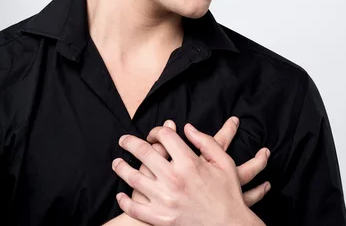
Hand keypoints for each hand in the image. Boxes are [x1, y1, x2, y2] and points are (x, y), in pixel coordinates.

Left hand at [113, 121, 265, 225]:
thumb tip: (187, 128)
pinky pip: (135, 209)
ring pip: (134, 179)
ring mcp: (165, 200)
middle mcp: (174, 179)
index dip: (157, 130)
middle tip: (123, 140)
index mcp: (190, 163)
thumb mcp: (224, 163)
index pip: (165, 136)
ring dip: (121, 168)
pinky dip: (125, 201)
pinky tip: (121, 194)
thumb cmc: (228, 194)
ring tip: (116, 163)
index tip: (154, 134)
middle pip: (143, 153)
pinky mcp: (161, 219)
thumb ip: (206, 142)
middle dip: (130, 143)